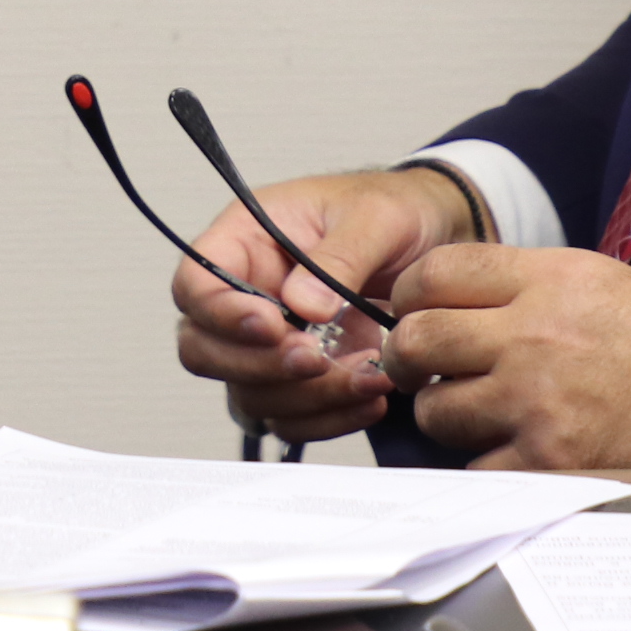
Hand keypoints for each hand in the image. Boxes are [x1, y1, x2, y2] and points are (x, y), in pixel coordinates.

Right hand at [168, 168, 470, 442]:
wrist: (435, 239)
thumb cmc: (393, 211)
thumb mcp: (374, 216)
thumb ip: (338, 256)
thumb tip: (302, 306)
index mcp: (245, 241)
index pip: (195, 285)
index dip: (220, 314)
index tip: (273, 326)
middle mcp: (247, 295)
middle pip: (205, 350)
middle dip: (260, 366)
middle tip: (317, 358)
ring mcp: (270, 343)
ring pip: (251, 394)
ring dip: (307, 398)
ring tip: (370, 375)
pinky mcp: (301, 378)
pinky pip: (292, 418)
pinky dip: (328, 419)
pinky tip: (370, 396)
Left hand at [381, 244, 630, 470]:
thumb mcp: (599, 281)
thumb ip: (524, 286)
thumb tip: (452, 302)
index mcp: (548, 280)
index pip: (435, 273)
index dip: (408, 294)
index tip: (410, 311)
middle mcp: (534, 334)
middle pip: (417, 339)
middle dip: (405, 356)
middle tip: (415, 367)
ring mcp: (537, 401)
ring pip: (437, 409)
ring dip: (446, 413)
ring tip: (476, 412)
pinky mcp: (549, 461)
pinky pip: (477, 466)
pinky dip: (488, 462)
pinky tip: (516, 450)